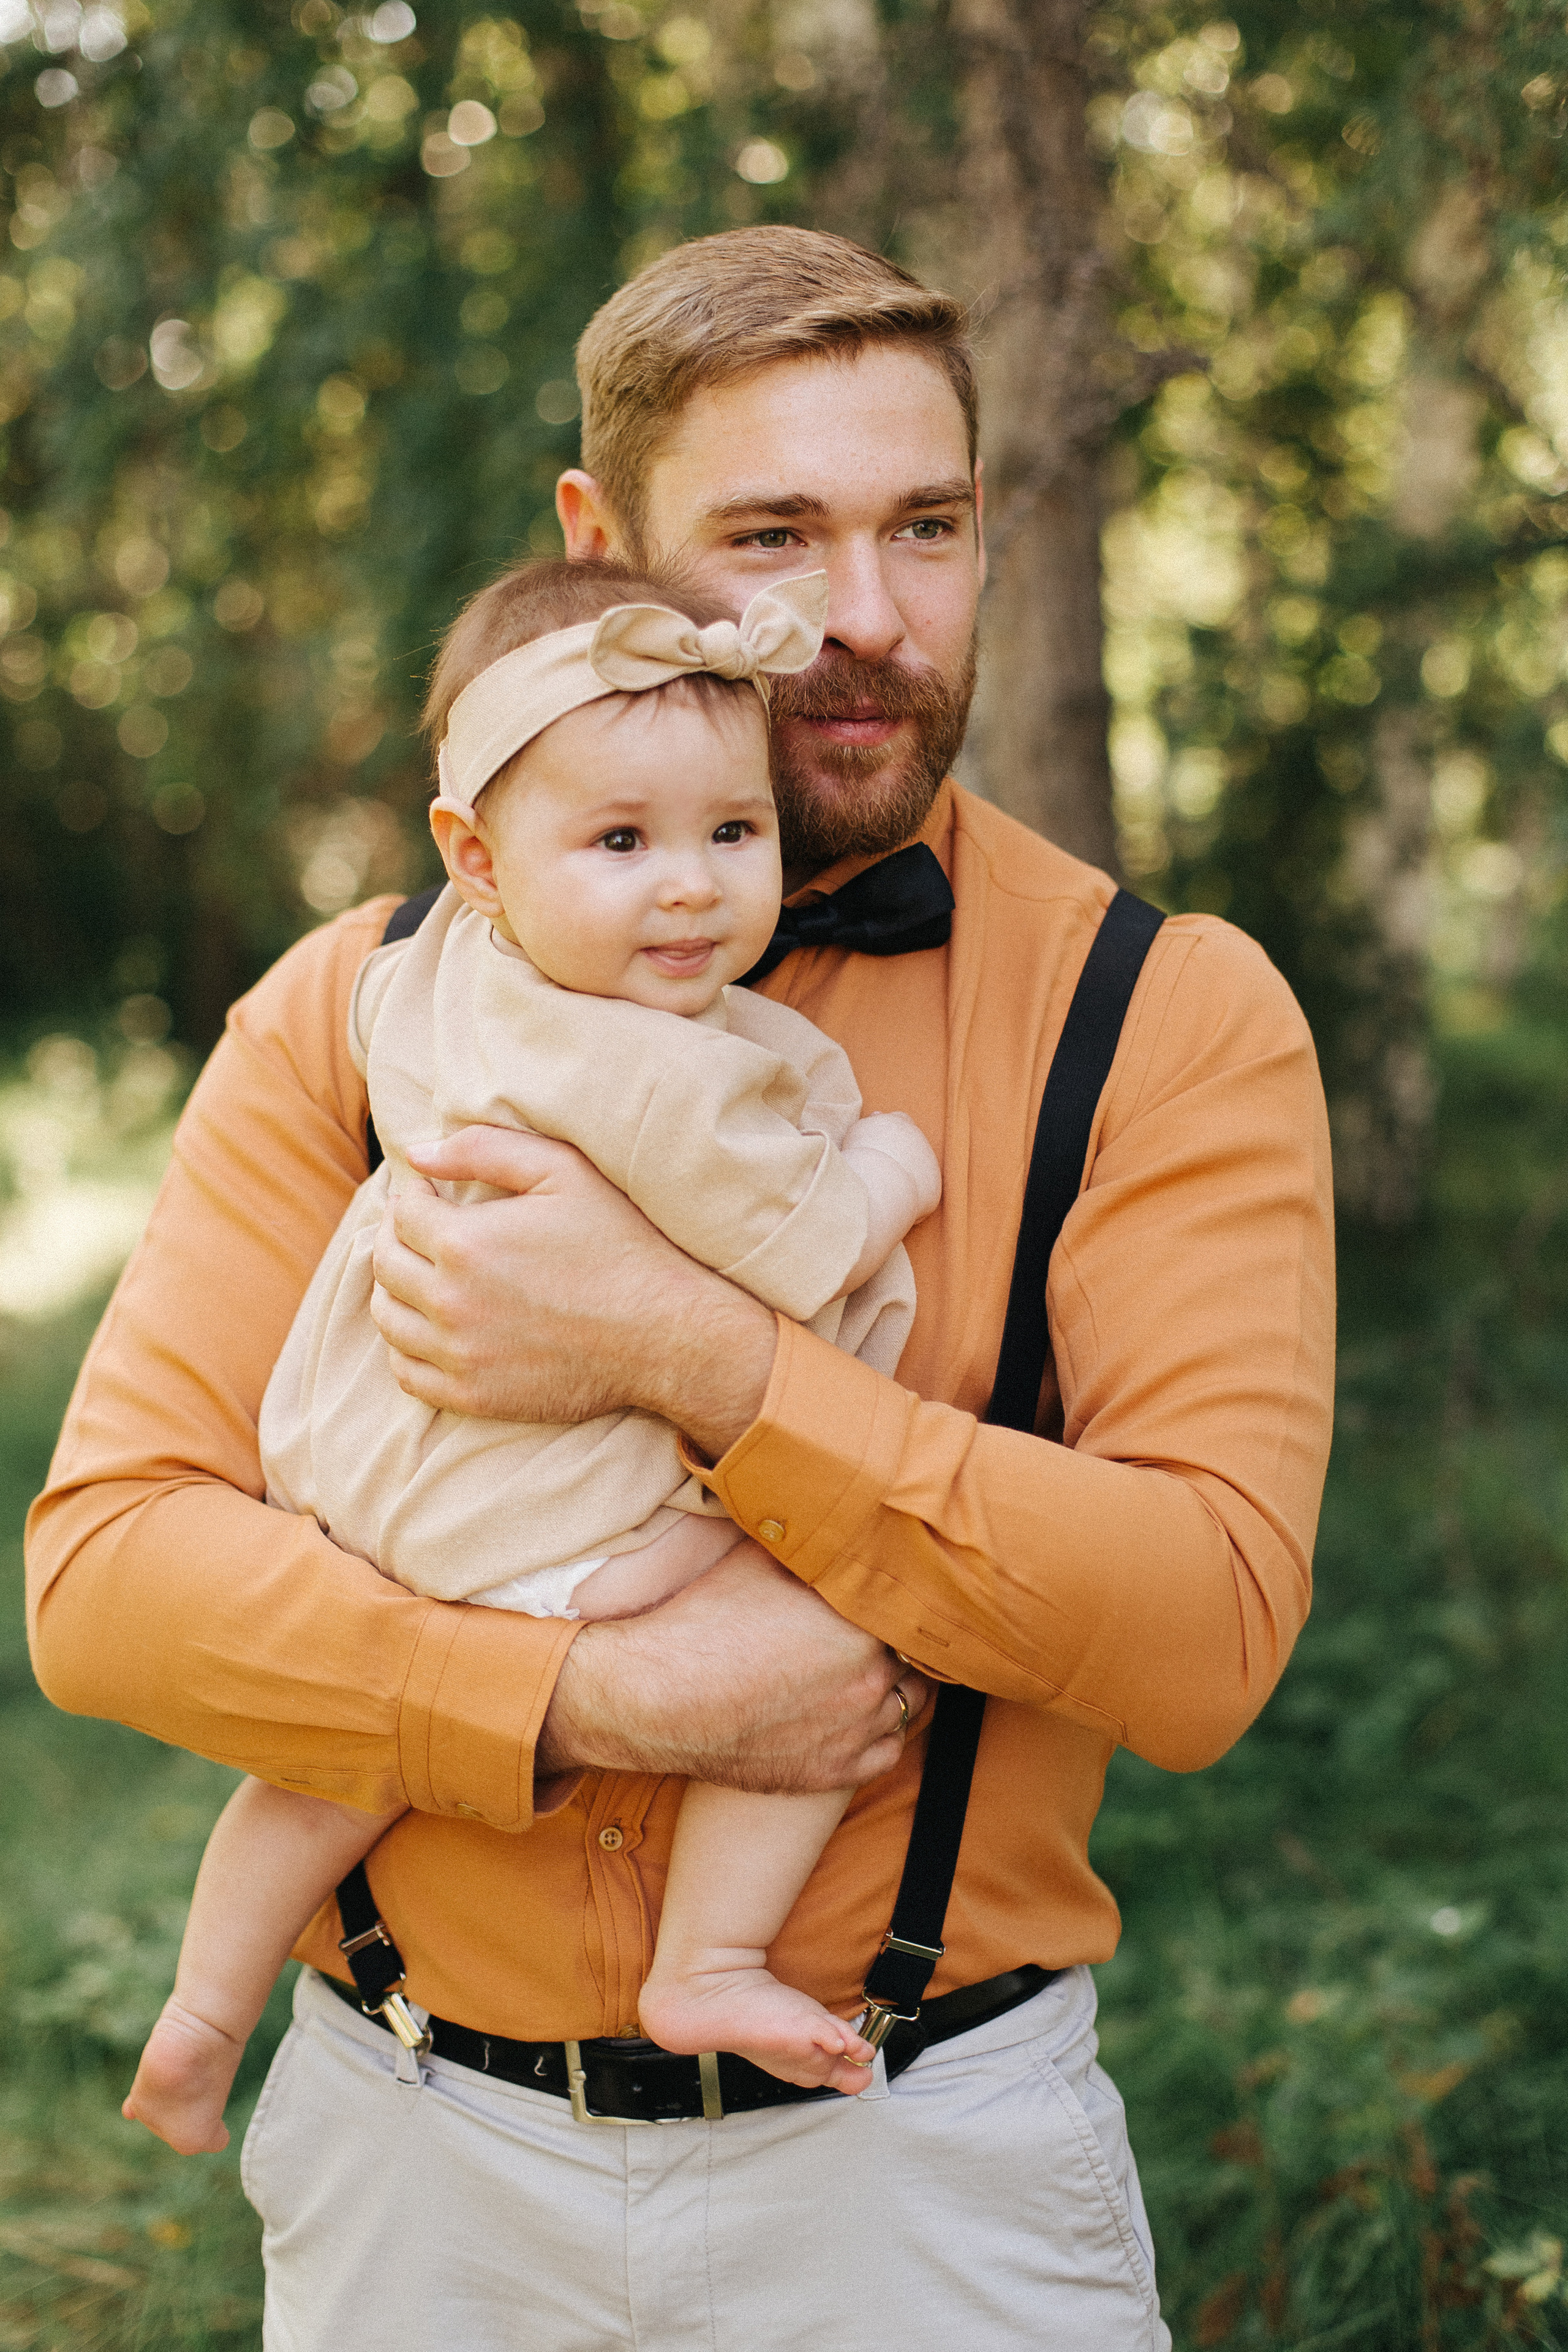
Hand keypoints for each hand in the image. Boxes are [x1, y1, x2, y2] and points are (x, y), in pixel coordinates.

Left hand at [369, 1126, 777, 1457]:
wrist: (662, 1333)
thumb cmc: (618, 1244)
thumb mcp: (563, 1171)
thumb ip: (483, 1150)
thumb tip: (416, 1153)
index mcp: (464, 1243)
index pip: (402, 1212)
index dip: (411, 1193)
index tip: (430, 1191)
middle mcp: (449, 1302)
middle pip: (384, 1263)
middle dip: (394, 1235)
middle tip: (419, 1226)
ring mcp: (458, 1355)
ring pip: (388, 1318)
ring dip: (394, 1288)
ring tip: (421, 1272)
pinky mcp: (473, 1395)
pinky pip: (407, 1373)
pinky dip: (405, 1347)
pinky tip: (429, 1327)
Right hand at [538, 1542, 930, 1792]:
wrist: (654, 1697)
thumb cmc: (702, 1621)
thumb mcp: (757, 1557)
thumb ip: (809, 1543)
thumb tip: (834, 1515)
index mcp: (860, 1623)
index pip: (906, 1605)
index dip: (893, 1595)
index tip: (880, 1589)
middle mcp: (870, 1679)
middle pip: (913, 1654)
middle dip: (894, 1638)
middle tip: (872, 1626)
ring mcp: (854, 1731)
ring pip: (909, 1703)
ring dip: (896, 1683)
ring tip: (867, 1665)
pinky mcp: (832, 1772)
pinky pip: (888, 1751)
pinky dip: (881, 1731)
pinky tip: (858, 1710)